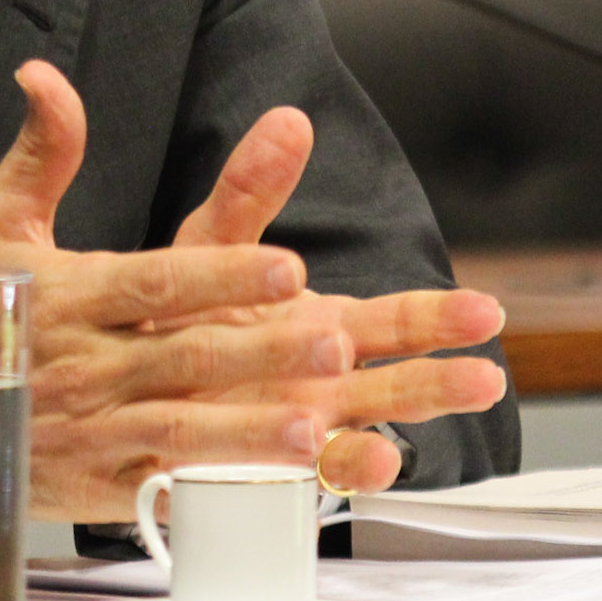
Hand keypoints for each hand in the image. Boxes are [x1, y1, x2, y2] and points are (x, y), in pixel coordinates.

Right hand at [0, 63, 503, 519]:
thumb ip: (44, 150)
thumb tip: (44, 76)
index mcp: (69, 296)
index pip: (155, 282)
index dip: (221, 275)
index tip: (286, 266)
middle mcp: (84, 365)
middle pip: (184, 356)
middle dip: (262, 351)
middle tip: (333, 341)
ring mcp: (92, 431)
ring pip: (179, 431)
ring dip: (249, 433)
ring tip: (314, 429)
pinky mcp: (97, 484)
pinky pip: (162, 488)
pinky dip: (213, 489)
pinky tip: (267, 490)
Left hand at [159, 105, 506, 495]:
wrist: (116, 378)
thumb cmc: (178, 310)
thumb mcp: (211, 244)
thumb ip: (248, 191)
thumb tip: (289, 120)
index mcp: (320, 327)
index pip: (396, 323)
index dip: (440, 319)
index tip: (486, 312)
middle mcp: (319, 383)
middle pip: (395, 383)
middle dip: (440, 380)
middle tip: (483, 377)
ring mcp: (292, 430)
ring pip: (356, 435)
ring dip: (386, 442)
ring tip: (395, 450)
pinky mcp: (251, 468)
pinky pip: (287, 480)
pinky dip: (318, 475)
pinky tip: (348, 467)